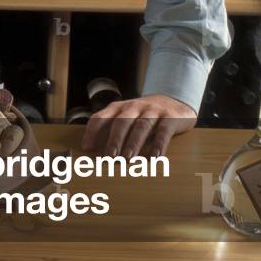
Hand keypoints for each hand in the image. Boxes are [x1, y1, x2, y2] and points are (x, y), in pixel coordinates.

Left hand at [80, 94, 196, 158]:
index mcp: (119, 107)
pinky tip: (155, 158)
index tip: (87, 148)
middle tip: (109, 157)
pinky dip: (159, 144)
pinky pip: (164, 131)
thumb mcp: (125, 118)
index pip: (101, 117)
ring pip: (141, 126)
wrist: (174, 101)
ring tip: (128, 159)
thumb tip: (89, 148)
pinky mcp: (170, 118)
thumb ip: (108, 129)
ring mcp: (153, 110)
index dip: (92, 132)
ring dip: (133, 143)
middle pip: (121, 122)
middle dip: (114, 140)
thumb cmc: (143, 115)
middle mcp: (134, 106)